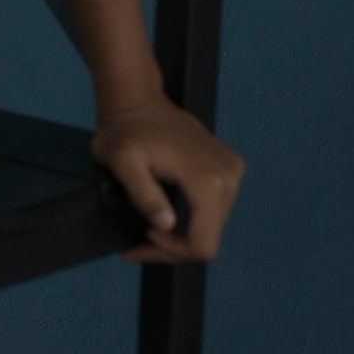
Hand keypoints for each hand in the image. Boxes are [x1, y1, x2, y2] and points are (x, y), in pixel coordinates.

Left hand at [92, 97, 243, 262]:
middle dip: (173, 247)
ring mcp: (232, 172)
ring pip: (212, 225)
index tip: (143, 240)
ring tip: (149, 230)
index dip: (172, 252)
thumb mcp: (122, 162)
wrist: (137, 101)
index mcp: (208, 179)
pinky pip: (213, 208)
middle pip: (209, 237)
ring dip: (181, 234)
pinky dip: (190, 218)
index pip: (203, 243)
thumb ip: (144, 195)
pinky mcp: (228, 169)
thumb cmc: (124, 130)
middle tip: (138, 244)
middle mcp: (229, 177)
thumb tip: (166, 225)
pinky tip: (165, 214)